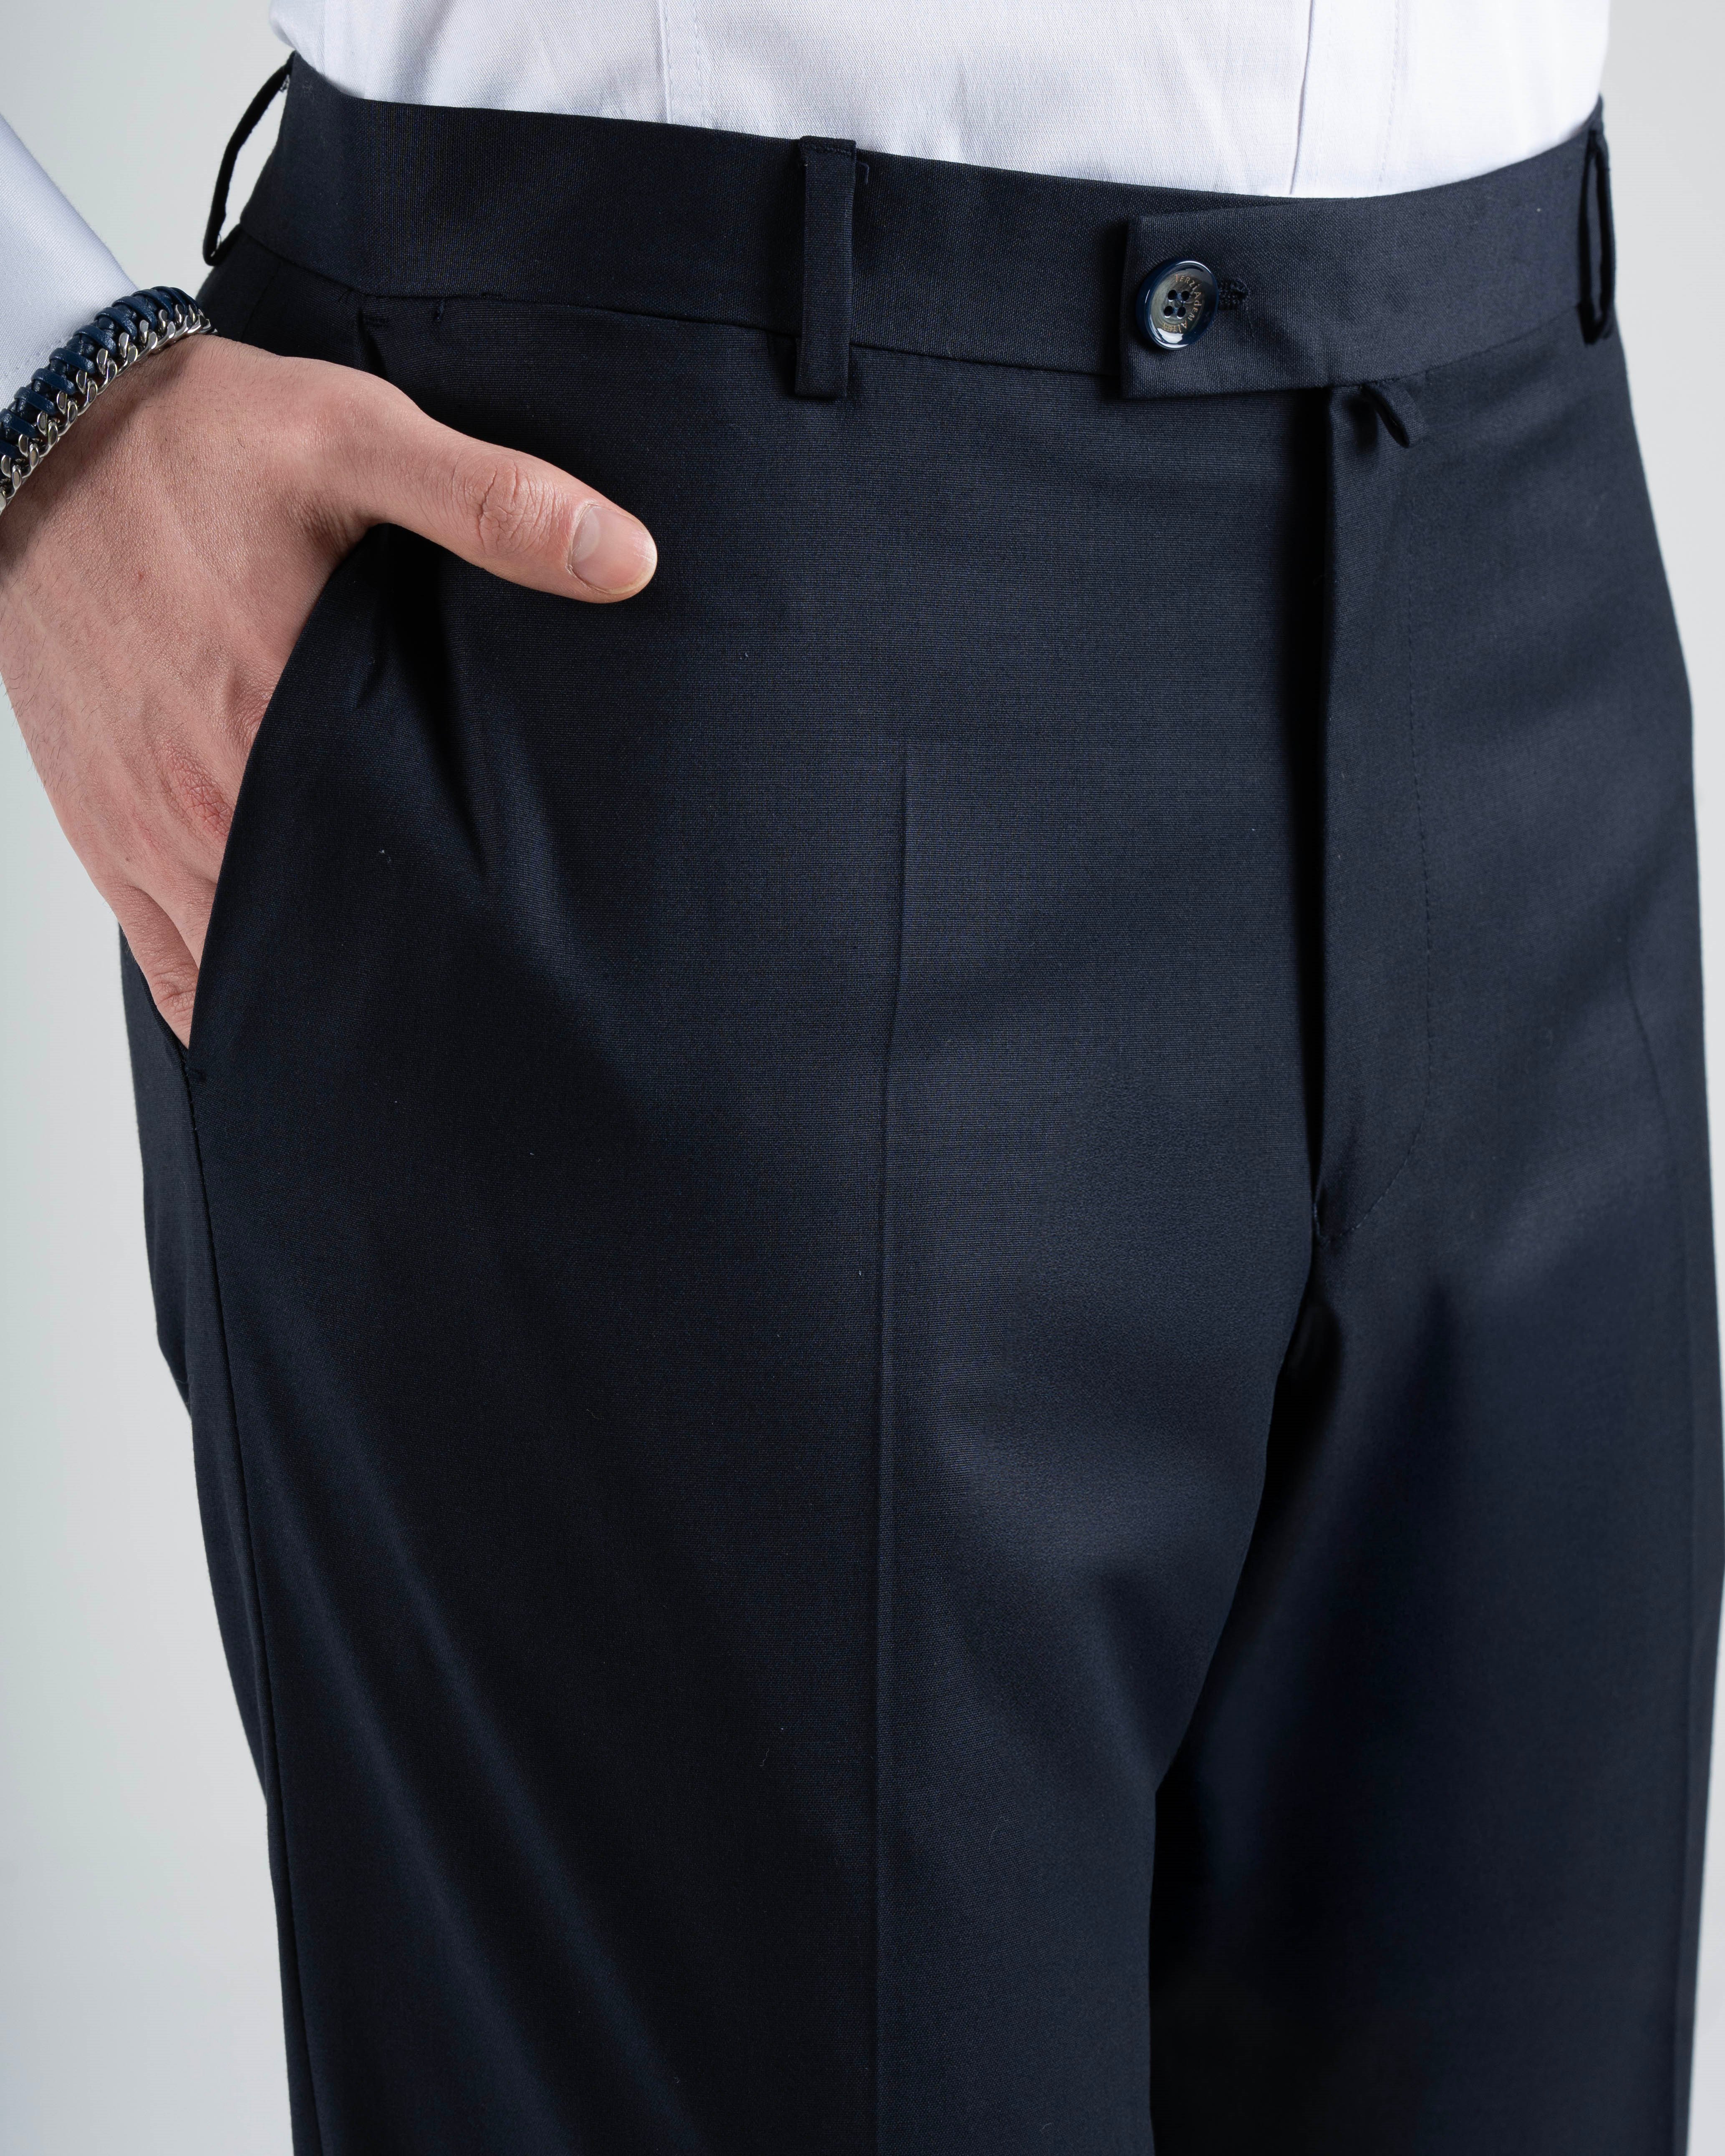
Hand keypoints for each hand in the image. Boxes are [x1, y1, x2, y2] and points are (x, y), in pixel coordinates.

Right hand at [0, 333, 656, 1043]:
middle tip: (480, 981)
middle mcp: (209, 793)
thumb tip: (624, 558)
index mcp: (284, 714)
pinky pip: (168, 964)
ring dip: (321, 984)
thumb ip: (490, 501)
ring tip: (399, 1003)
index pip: (403, 864)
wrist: (48, 432)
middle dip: (404, 961)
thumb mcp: (357, 438)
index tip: (526, 933)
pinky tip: (287, 1004)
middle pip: (331, 928)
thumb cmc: (201, 440)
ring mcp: (149, 827)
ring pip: (247, 965)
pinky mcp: (106, 831)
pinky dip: (223, 996)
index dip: (468, 914)